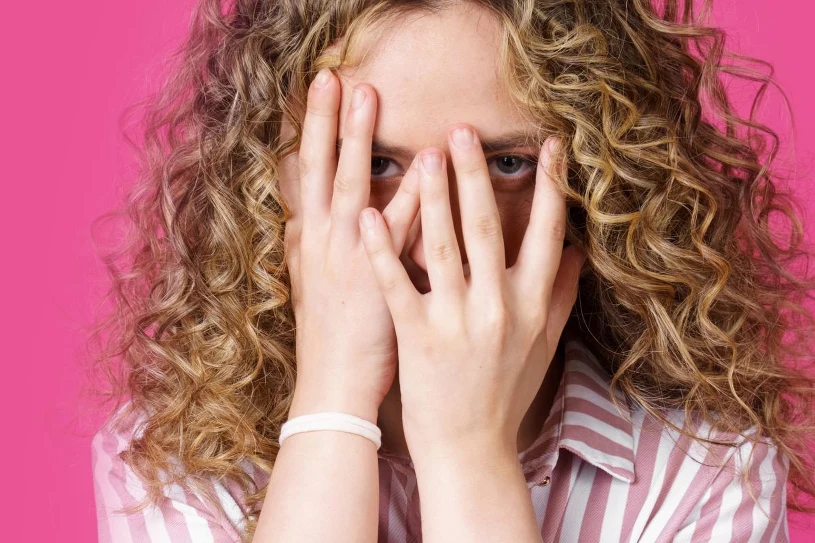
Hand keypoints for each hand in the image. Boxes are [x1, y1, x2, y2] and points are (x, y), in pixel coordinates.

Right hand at [283, 69, 420, 421]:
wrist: (334, 386)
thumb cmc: (326, 334)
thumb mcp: (306, 282)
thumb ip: (305, 242)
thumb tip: (299, 211)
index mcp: (309, 241)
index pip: (306, 174)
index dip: (312, 129)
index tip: (321, 88)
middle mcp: (322, 244)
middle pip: (320, 171)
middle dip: (326, 121)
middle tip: (334, 76)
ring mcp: (347, 261)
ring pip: (350, 189)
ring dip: (356, 141)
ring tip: (367, 97)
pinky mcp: (377, 283)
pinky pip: (396, 234)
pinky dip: (409, 198)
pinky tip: (424, 166)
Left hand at [358, 125, 585, 456]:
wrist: (470, 450)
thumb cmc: (504, 394)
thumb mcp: (542, 346)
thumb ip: (559, 296)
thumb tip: (580, 251)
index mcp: (530, 305)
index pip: (547, 234)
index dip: (550, 188)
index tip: (550, 145)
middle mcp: (498, 307)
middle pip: (489, 228)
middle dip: (477, 175)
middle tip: (464, 130)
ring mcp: (457, 321)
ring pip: (444, 246)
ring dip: (433, 197)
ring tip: (424, 154)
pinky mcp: (418, 337)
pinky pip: (398, 284)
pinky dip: (385, 250)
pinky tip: (371, 216)